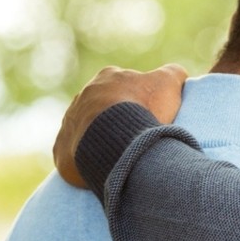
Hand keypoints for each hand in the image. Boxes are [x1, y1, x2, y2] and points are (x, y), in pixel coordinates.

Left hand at [53, 64, 188, 186]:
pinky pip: (75, 153)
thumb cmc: (142, 108)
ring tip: (122, 154)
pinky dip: (86, 159)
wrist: (113, 138)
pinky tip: (103, 166)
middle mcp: (84, 96)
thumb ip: (173, 74)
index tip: (150, 114)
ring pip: (88, 130)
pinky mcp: (63, 147)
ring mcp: (70, 121)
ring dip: (102, 139)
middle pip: (104, 107)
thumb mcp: (168, 83)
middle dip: (118, 120)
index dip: (139, 99)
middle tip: (137, 136)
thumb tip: (177, 74)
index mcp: (107, 77)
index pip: (124, 85)